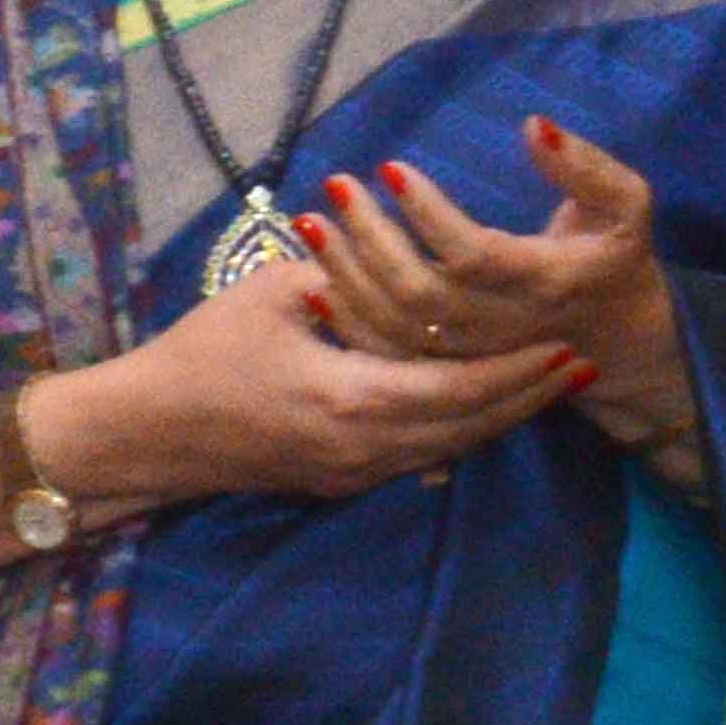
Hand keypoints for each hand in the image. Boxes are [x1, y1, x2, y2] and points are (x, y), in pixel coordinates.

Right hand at [48, 218, 583, 512]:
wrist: (143, 432)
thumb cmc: (197, 355)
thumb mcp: (268, 294)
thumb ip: (340, 272)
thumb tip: (388, 247)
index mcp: (351, 398)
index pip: (460, 388)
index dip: (518, 369)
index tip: (566, 342)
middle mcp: (363, 447)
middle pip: (469, 427)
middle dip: (528, 395)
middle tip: (581, 364)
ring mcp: (351, 470)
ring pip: (449, 447)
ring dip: (500, 417)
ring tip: (547, 384)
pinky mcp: (337, 477)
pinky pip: (418, 455)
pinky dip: (459, 430)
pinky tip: (484, 409)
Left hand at [305, 120, 699, 487]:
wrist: (615, 340)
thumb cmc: (614, 256)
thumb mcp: (625, 204)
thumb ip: (587, 167)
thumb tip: (534, 125)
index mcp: (546, 282)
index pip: (475, 254)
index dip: (430, 214)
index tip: (390, 168)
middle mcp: (503, 328)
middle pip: (419, 293)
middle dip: (370, 238)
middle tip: (336, 185)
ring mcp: (469, 357)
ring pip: (392, 326)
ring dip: (345, 273)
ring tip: (312, 222)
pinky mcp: (443, 373)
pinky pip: (382, 353)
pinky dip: (344, 318)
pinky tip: (311, 278)